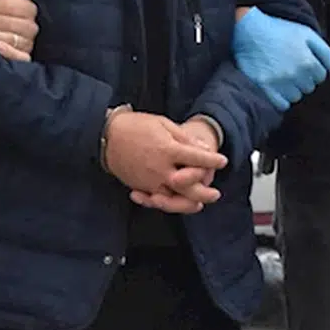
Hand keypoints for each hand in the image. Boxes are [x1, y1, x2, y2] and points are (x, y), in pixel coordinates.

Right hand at [103, 112, 225, 214]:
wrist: (108, 136)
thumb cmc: (136, 126)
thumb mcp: (163, 124)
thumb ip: (184, 139)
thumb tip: (203, 150)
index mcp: (168, 150)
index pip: (198, 159)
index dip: (213, 161)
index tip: (221, 161)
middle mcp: (160, 169)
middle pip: (189, 187)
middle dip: (205, 192)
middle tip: (216, 194)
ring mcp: (150, 181)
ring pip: (174, 200)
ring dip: (189, 204)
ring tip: (200, 204)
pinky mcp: (141, 187)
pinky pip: (158, 201)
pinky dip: (169, 205)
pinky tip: (179, 203)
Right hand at [233, 8, 329, 109]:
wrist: (249, 31)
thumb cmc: (280, 30)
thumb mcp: (307, 34)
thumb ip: (326, 52)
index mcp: (308, 61)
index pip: (321, 76)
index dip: (313, 69)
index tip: (302, 61)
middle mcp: (295, 74)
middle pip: (309, 88)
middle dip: (303, 79)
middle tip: (290, 67)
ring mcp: (279, 83)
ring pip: (296, 97)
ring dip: (292, 89)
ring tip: (282, 75)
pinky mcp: (264, 89)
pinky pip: (282, 105)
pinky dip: (281, 98)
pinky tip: (276, 86)